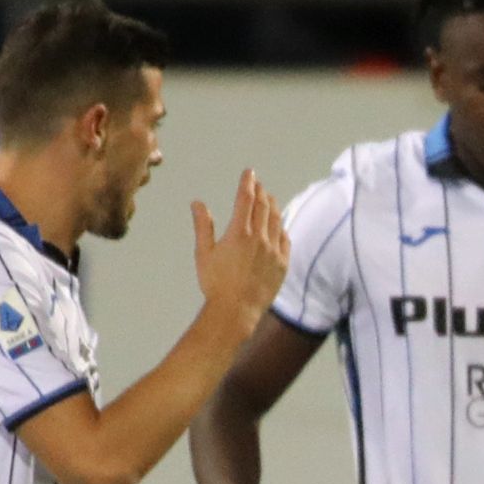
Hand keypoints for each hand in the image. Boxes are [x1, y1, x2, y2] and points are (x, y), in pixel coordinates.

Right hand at [194, 169, 290, 334]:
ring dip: (273, 206)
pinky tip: (279, 227)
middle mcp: (260, 238)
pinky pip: (286, 240)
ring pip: (277, 220)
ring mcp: (274, 251)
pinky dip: (282, 229)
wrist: (236, 311)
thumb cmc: (215, 283)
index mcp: (239, 232)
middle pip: (264, 206)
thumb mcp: (204, 253)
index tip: (249, 172)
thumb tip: (197, 203)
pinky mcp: (283, 265)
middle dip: (260, 191)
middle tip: (258, 184)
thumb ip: (203, 225)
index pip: (246, 198)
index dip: (248, 182)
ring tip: (269, 199)